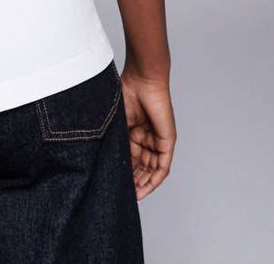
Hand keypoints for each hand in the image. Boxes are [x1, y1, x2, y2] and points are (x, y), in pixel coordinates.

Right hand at [119, 64, 175, 200]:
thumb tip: (106, 160)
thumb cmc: (126, 92)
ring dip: (144, 183)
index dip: (124, 172)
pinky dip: (155, 178)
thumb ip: (116, 140)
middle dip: (134, 181)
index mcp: (134, 131)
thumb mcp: (117, 122)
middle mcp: (147, 138)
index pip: (131, 158)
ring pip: (152, 169)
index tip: (115, 184)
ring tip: (133, 195)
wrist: (143, 79)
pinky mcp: (167, 141)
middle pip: (142, 166)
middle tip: (124, 194)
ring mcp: (158, 140)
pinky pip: (162, 165)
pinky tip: (146, 188)